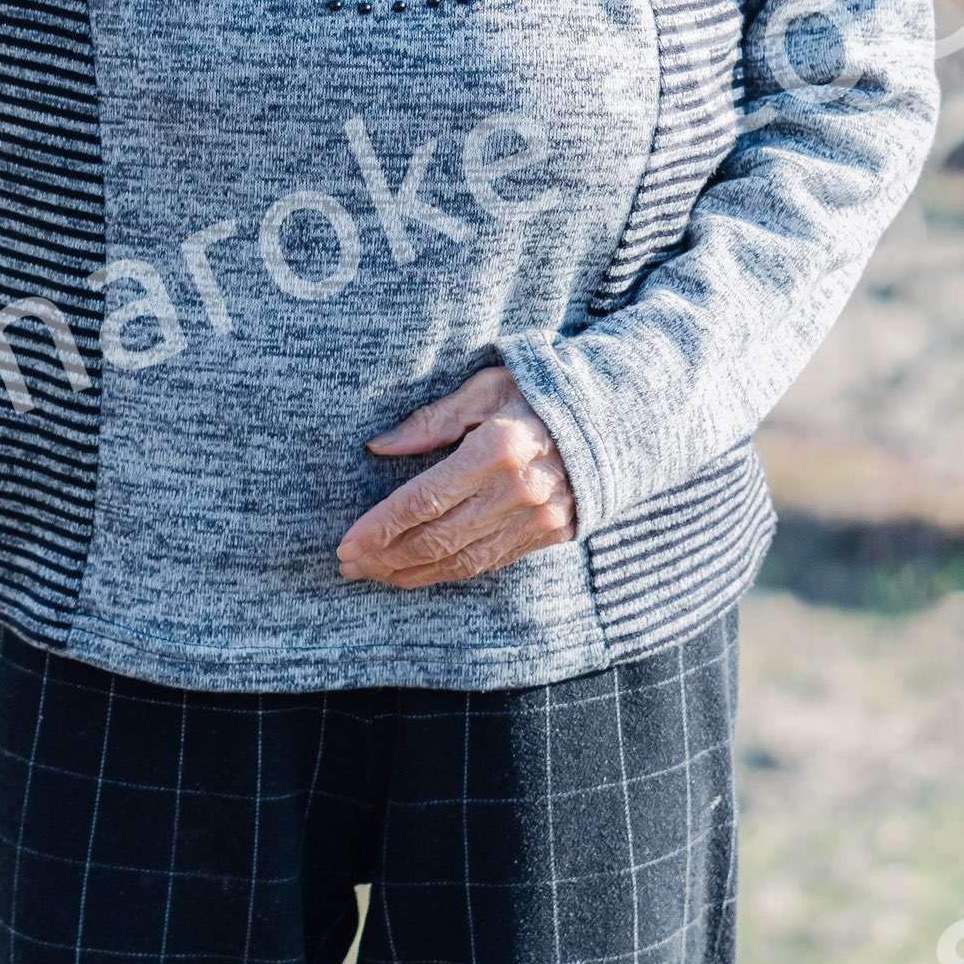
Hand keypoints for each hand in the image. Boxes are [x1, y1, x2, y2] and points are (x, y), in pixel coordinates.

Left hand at [335, 366, 576, 589]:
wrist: (617, 419)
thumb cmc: (542, 392)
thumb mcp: (487, 388)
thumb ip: (432, 420)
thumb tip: (379, 446)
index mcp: (497, 448)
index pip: (424, 499)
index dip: (381, 526)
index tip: (347, 543)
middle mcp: (517, 491)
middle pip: (438, 537)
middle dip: (387, 556)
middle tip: (349, 564)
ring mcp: (537, 519)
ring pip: (462, 559)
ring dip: (413, 572)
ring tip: (375, 574)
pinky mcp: (549, 535)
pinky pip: (489, 563)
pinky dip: (450, 573)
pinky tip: (420, 572)